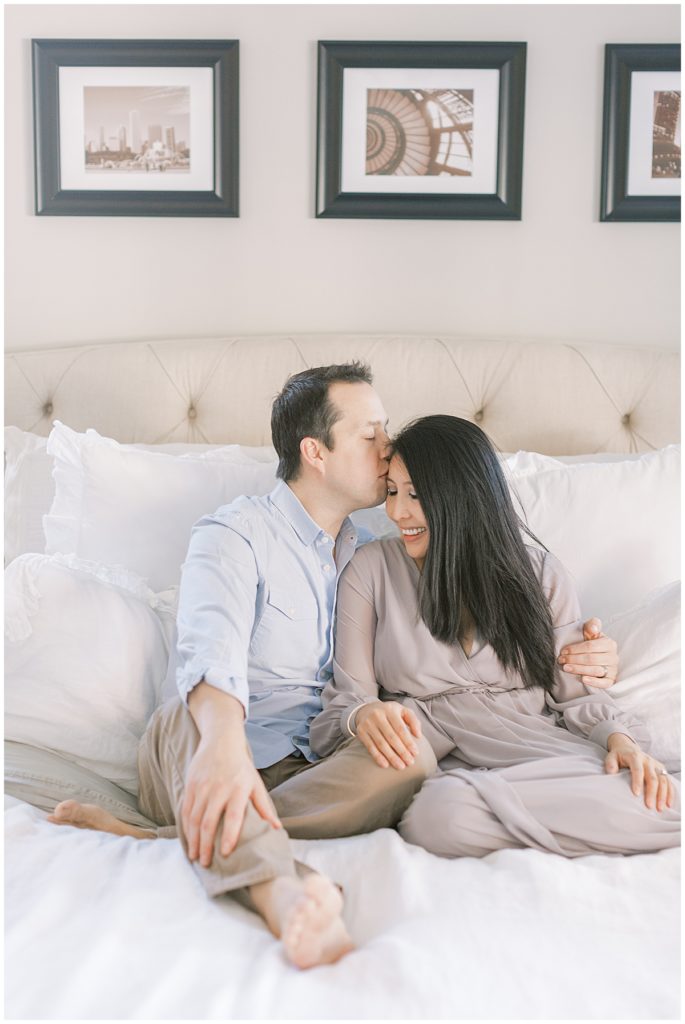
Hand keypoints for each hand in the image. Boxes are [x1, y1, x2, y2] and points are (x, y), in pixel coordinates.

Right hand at [181, 738, 280, 867]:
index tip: (225, 853)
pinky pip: (185, 810)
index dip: (228, 835)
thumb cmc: (241, 767)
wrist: (221, 742)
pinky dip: (185, 828)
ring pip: (194, 819)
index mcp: (238, 789)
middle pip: (208, 822)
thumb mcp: (255, 784)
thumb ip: (264, 807)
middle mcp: (218, 788)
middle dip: (206, 845)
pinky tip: (188, 840)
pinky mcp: (191, 785)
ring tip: (195, 857)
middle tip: (206, 864)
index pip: (233, 816)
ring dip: (193, 840)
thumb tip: (276, 829)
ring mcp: (202, 787)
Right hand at [354, 701, 421, 769]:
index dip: (408, 742)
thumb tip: (418, 735)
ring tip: (400, 766)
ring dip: (392, 757)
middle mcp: (377, 715)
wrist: (367, 709)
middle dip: (402, 752)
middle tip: (410, 762)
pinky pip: (370, 746)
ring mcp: (368, 724)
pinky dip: (377, 757)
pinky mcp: (361, 732)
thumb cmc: (390, 713)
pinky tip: (385, 765)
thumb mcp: (403, 711)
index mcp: (390, 710)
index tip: (415, 753)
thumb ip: (413, 721)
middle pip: (391, 737)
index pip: (400, 728)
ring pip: (381, 743)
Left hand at [557, 617, 617, 687]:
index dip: (575, 649)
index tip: (563, 651)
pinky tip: (583, 679)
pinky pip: (605, 683)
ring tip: (566, 668)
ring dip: (579, 669)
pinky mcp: (611, 680)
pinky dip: (594, 682)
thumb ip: (592, 625)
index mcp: (609, 643)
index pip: (590, 646)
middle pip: (591, 659)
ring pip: (596, 670)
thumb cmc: (591, 643)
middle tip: (561, 660)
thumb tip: (593, 629)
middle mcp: (613, 657)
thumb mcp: (590, 631)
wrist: (594, 656)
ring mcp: (613, 669)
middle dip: (574, 659)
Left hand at [605, 733, 674, 810]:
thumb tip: (611, 772)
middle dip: (651, 792)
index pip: (638, 769)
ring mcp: (656, 765)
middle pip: (652, 777)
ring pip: (663, 780)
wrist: (628, 748)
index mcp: (635, 756)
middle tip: (648, 806)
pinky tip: (668, 804)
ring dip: (663, 795)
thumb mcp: (611, 757)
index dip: (637, 781)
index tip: (636, 794)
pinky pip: (669, 782)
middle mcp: (648, 760)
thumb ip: (610, 764)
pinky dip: (670, 793)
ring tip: (659, 808)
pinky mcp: (662, 770)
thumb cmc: (619, 756)